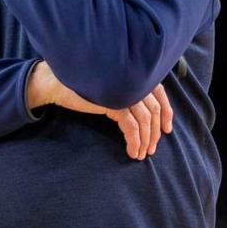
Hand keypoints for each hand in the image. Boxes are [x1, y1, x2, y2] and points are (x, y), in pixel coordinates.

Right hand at [27, 61, 172, 160]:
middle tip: (151, 149)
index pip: (160, 92)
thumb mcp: (112, 89)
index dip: (167, 112)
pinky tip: (131, 151)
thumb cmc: (85, 87)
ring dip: (146, 140)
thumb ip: (128, 92)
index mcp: (133, 73)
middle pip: (155, 109)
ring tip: (140, 154)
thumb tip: (149, 115)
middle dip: (155, 132)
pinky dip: (135, 141)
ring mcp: (123, 89)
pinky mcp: (113, 101)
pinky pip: (132, 126)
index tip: (166, 130)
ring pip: (145, 120)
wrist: (59, 85)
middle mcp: (131, 79)